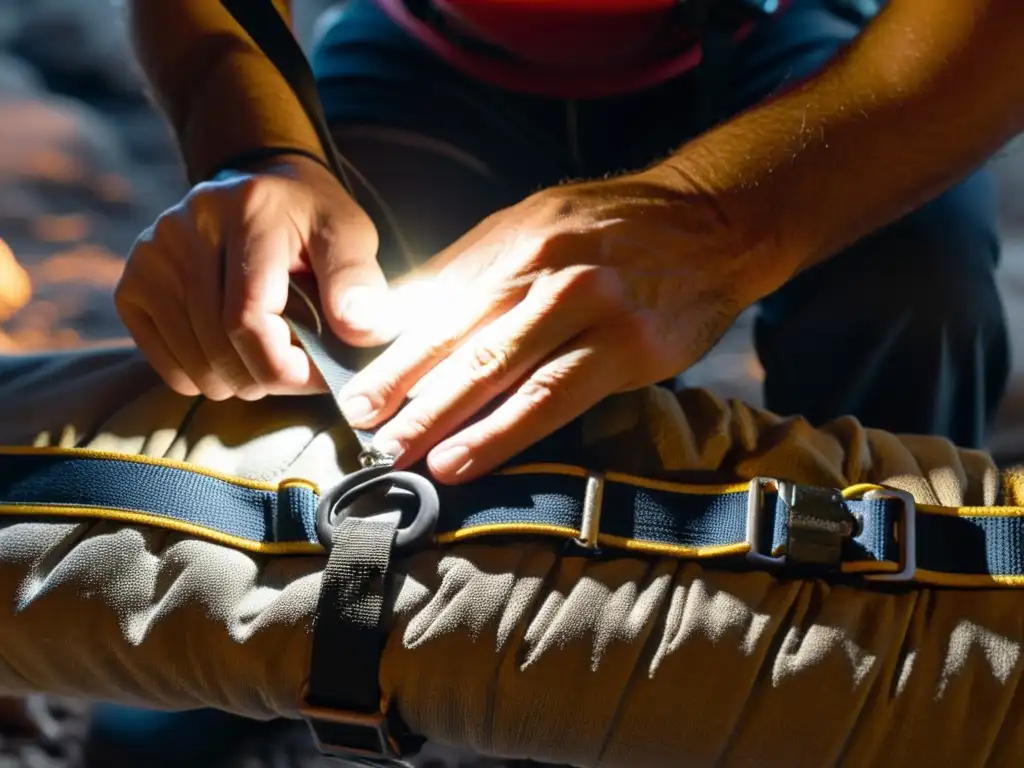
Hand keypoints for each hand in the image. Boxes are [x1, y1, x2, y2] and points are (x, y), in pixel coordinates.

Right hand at [115, 154, 386, 400]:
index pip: (249, 318)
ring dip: (237, 382)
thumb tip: (361, 332)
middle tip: (296, 377)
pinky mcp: (133, 280)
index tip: (317, 377)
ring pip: (191, 358)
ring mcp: (152, 254)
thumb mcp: (349, 235)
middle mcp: (187, 226)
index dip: (285, 367)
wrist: (262, 191)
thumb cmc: (311, 221)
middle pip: (218, 343)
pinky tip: (231, 360)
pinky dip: (200, 377)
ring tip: (268, 365)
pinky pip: (162, 359)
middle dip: (266, 378)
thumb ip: (358, 281)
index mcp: (247, 211)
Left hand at [339, 174, 771, 482]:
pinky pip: (557, 396)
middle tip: (365, 432)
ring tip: (407, 455)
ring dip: (449, 418)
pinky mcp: (630, 347)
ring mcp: (593, 307)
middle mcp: (550, 268)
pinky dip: (507, 432)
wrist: (712, 222)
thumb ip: (471, 272)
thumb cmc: (613, 230)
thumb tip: (400, 318)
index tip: (355, 394)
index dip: (394, 353)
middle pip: (465, 337)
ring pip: (506, 370)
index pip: (442, 303)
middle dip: (408, 391)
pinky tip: (470, 457)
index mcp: (518, 240)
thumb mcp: (537, 226)